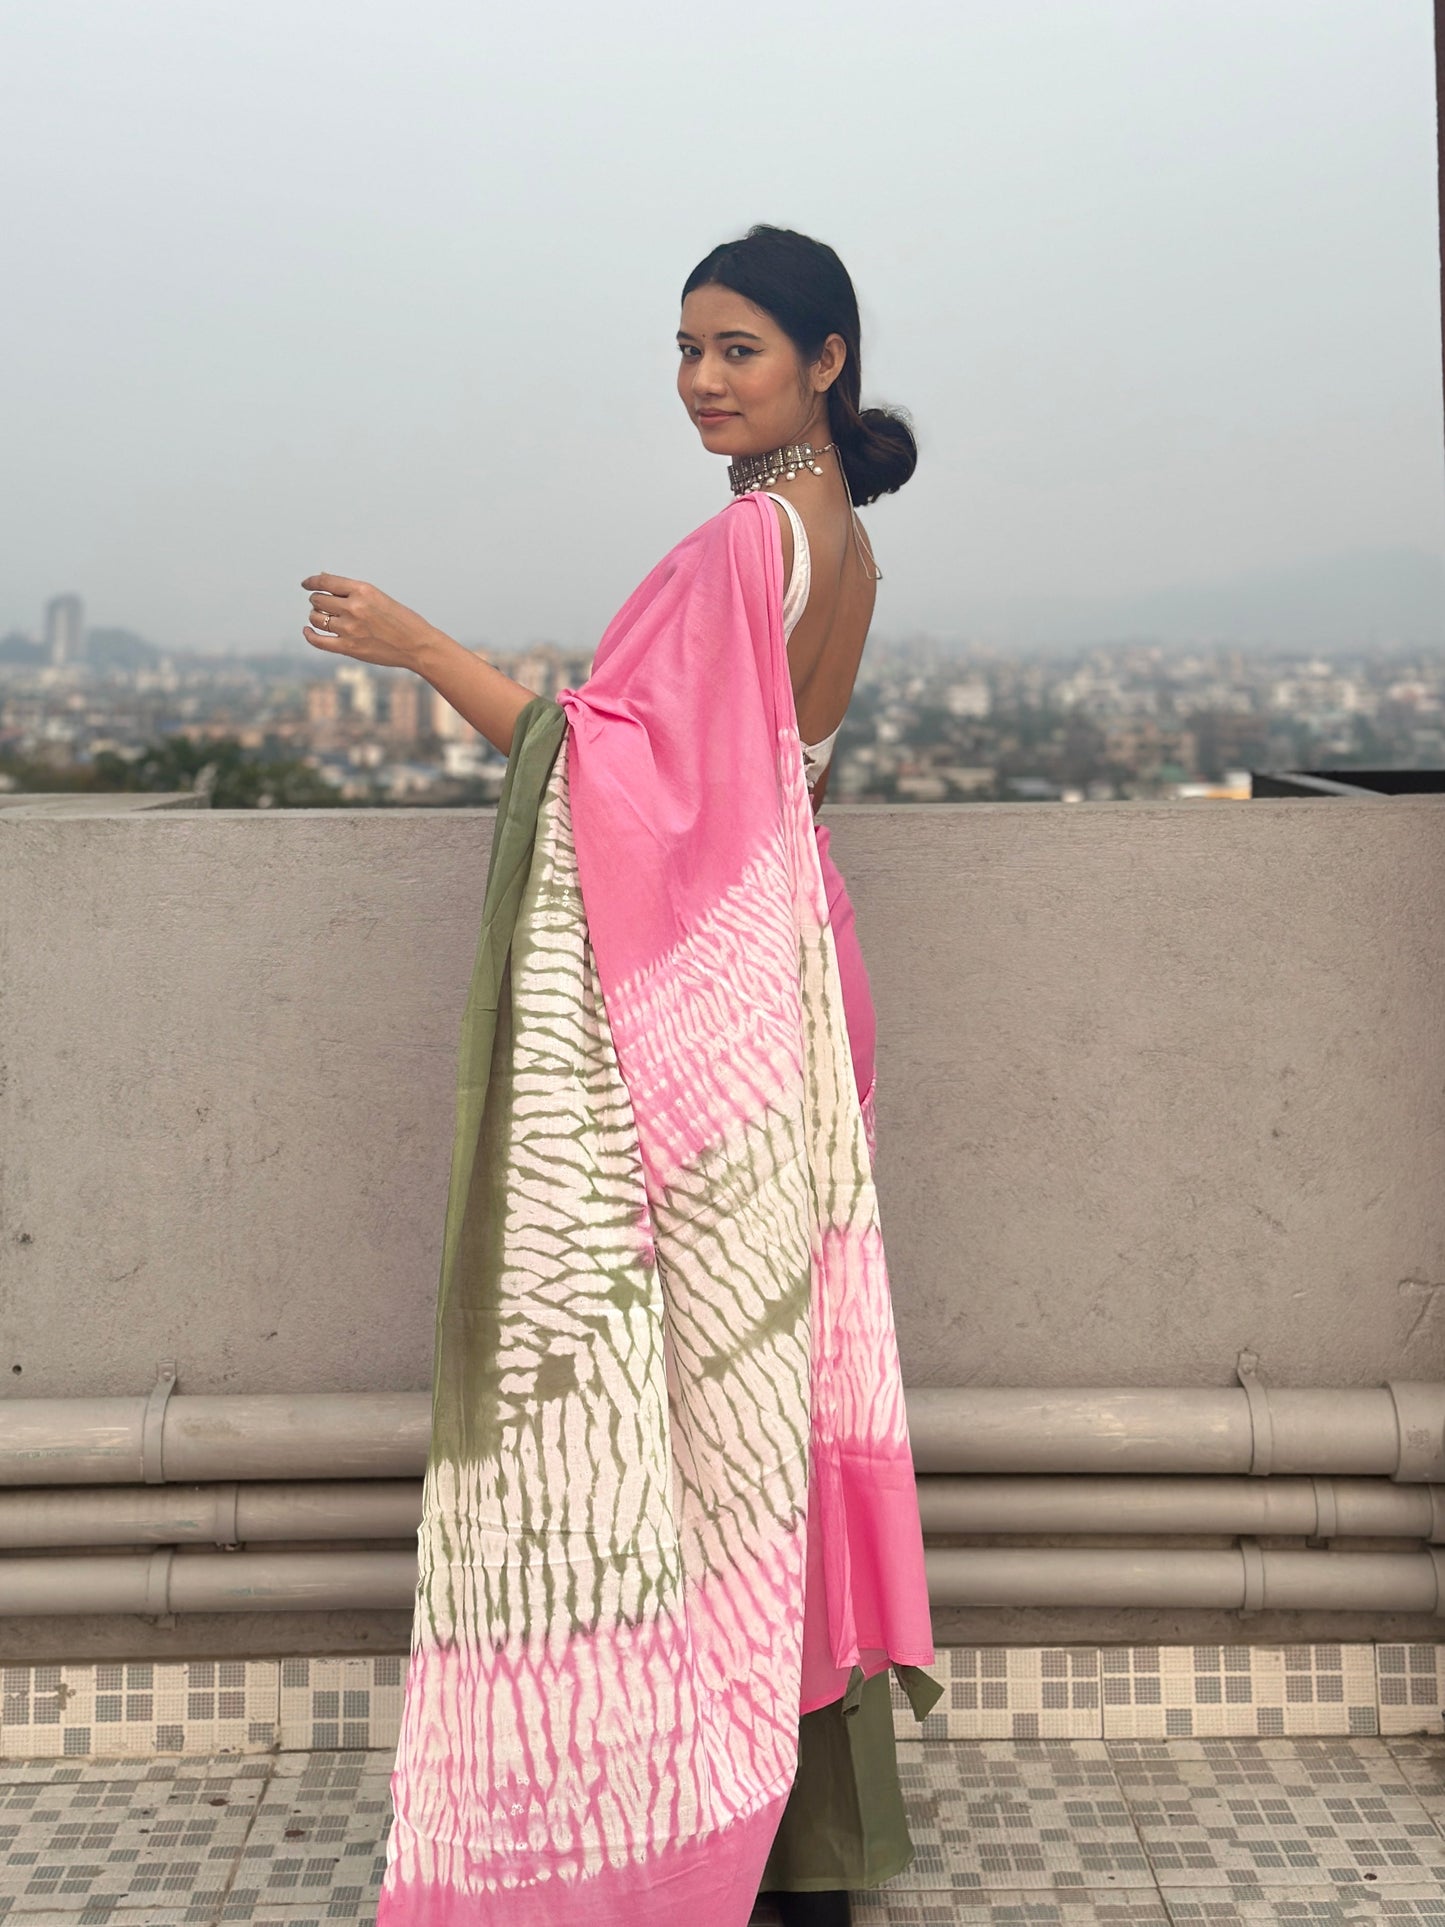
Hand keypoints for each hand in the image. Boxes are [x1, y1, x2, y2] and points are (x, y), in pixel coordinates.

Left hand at [301, 573, 438, 670]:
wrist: (417, 645)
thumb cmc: (401, 620)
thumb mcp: (378, 597)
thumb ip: (351, 590)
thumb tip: (323, 579)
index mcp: (362, 590)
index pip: (325, 582)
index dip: (312, 582)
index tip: (306, 584)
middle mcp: (354, 607)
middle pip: (318, 600)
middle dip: (317, 600)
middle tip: (324, 605)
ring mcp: (350, 629)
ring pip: (316, 618)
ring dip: (315, 616)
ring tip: (323, 618)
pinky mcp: (349, 648)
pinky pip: (318, 640)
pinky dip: (309, 634)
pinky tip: (308, 630)